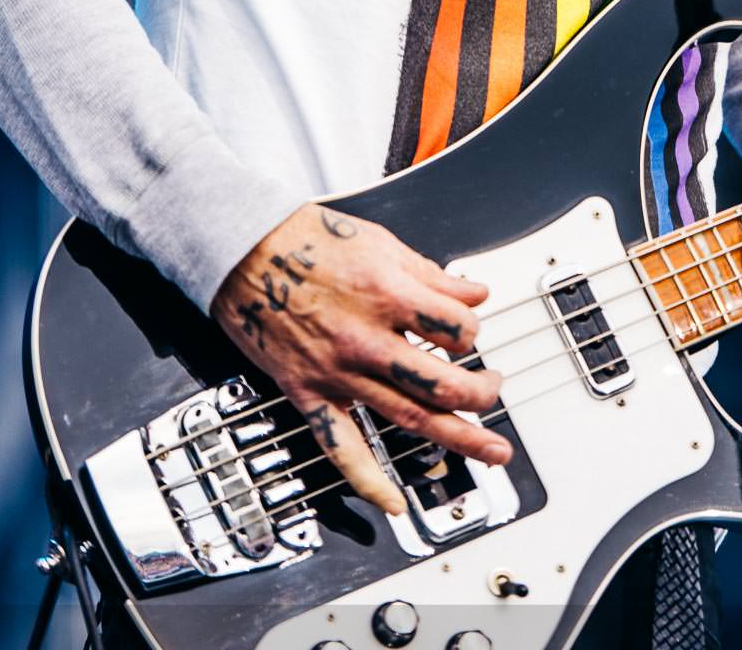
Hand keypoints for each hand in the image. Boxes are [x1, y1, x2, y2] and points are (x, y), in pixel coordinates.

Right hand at [210, 200, 511, 515]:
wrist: (245, 251)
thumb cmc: (310, 239)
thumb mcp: (382, 242)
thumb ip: (431, 275)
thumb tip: (474, 294)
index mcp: (387, 294)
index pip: (455, 328)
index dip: (473, 330)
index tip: (469, 329)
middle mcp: (365, 339)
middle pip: (441, 383)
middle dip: (481, 393)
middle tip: (496, 390)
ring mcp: (338, 372)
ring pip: (407, 416)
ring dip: (457, 437)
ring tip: (490, 450)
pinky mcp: (309, 393)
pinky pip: (340, 446)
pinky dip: (368, 480)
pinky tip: (394, 502)